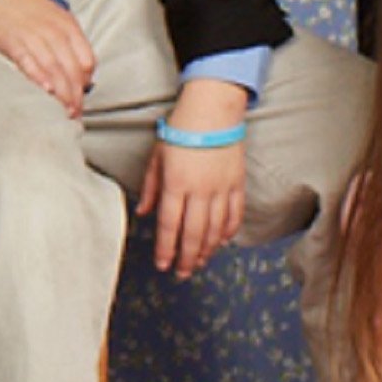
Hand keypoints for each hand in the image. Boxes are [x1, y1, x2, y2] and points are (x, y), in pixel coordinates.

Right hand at [0, 0, 96, 113]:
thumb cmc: (24, 6)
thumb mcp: (54, 17)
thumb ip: (66, 40)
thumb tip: (76, 68)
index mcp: (68, 26)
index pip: (87, 59)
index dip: (86, 81)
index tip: (81, 96)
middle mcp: (55, 32)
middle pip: (73, 69)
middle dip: (76, 95)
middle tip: (76, 114)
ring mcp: (35, 37)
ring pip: (56, 70)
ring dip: (62, 94)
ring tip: (65, 112)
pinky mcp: (13, 43)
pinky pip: (30, 62)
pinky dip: (40, 77)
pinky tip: (46, 90)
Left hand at [140, 80, 252, 275]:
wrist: (214, 108)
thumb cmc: (182, 128)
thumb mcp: (157, 156)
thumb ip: (151, 187)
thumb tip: (144, 212)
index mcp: (176, 183)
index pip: (170, 225)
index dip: (166, 249)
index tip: (163, 264)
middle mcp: (200, 189)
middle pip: (194, 233)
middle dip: (187, 257)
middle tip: (182, 273)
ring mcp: (221, 187)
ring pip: (216, 227)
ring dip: (208, 249)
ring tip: (200, 263)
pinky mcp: (237, 181)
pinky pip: (235, 212)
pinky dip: (229, 230)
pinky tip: (223, 241)